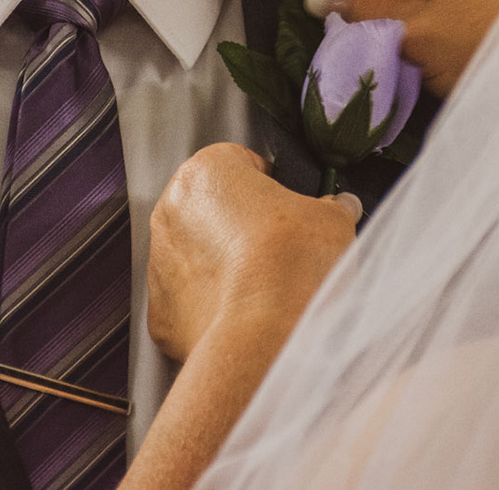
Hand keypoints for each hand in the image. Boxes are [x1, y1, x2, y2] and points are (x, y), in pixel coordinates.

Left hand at [147, 143, 360, 362]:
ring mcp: (158, 262)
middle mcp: (171, 210)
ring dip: (226, 263)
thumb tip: (340, 207)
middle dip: (244, 224)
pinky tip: (246, 312)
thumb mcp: (332, 219)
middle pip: (214, 208)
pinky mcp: (159, 310)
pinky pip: (189, 299)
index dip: (272, 185)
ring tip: (266, 283)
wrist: (266, 336)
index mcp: (206, 171)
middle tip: (282, 247)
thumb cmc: (293, 265)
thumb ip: (333, 206)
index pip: (241, 163)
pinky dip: (213, 304)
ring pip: (198, 254)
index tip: (290, 206)